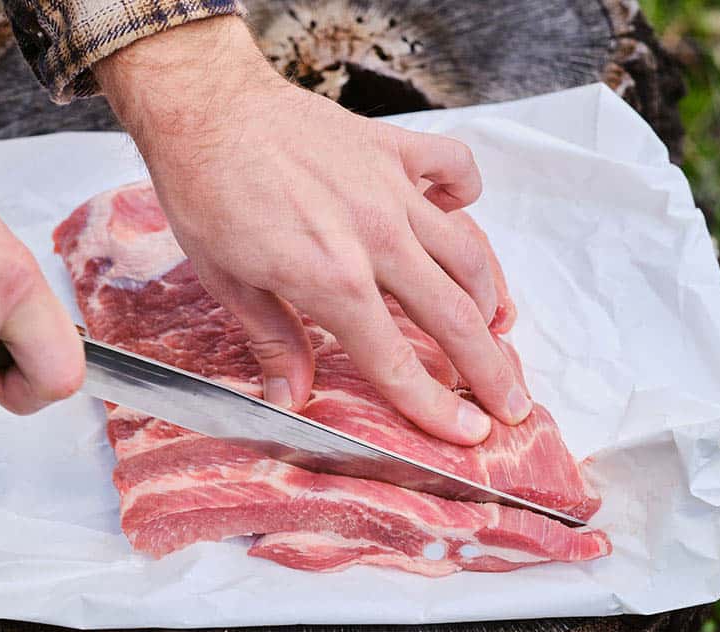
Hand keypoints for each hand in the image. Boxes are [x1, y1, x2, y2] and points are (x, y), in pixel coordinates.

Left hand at [95, 17, 529, 444]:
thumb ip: (272, 341)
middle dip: (492, 371)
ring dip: (490, 297)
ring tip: (497, 328)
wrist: (206, 108)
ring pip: (469, 252)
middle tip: (513, 403)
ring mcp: (392, 189)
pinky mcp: (393, 149)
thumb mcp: (227, 281)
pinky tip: (456, 215)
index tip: (469, 435)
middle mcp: (376, 238)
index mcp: (332, 280)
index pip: (398, 362)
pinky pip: (455, 170)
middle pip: (455, 317)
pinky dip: (465, 195)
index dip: (437, 408)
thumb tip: (290, 399)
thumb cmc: (206, 193)